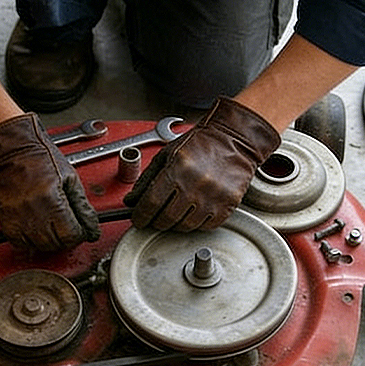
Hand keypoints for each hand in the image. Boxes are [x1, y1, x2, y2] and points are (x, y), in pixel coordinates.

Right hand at [0, 113, 100, 250]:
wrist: (15, 149)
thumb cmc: (41, 157)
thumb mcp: (70, 178)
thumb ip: (82, 205)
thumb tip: (92, 227)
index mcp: (52, 199)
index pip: (71, 234)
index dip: (80, 234)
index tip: (82, 230)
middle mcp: (34, 211)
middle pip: (56, 244)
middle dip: (66, 239)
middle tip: (69, 227)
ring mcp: (18, 217)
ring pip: (39, 247)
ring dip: (50, 242)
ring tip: (53, 227)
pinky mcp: (7, 220)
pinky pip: (20, 244)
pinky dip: (31, 242)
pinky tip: (37, 229)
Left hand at [123, 97, 280, 230]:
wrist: (233, 139)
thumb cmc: (199, 144)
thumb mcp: (166, 155)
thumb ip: (147, 179)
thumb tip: (131, 201)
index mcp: (178, 168)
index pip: (151, 203)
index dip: (141, 216)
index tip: (138, 220)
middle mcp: (196, 184)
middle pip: (167, 218)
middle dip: (155, 222)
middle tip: (154, 218)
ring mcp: (213, 197)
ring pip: (185, 226)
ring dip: (175, 224)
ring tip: (173, 213)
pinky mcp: (227, 205)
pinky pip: (205, 226)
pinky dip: (195, 224)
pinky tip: (191, 212)